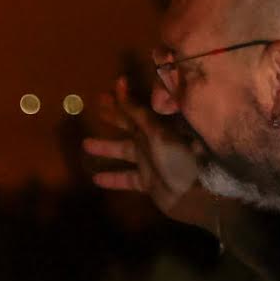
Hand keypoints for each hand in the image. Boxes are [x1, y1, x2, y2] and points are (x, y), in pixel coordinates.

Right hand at [82, 74, 213, 230]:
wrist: (194, 194)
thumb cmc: (178, 158)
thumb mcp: (157, 133)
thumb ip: (137, 114)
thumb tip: (122, 86)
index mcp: (156, 127)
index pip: (136, 109)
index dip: (123, 98)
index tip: (110, 87)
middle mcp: (152, 142)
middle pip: (127, 127)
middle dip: (112, 116)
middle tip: (95, 106)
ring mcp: (149, 162)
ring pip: (122, 152)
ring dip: (105, 148)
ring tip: (85, 144)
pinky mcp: (147, 183)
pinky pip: (126, 179)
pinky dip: (112, 179)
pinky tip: (95, 178)